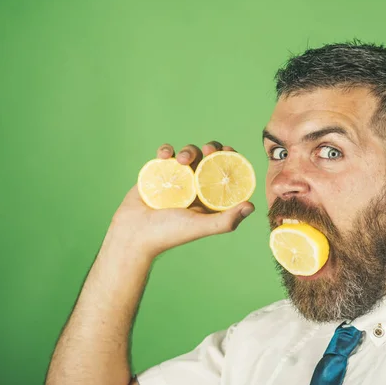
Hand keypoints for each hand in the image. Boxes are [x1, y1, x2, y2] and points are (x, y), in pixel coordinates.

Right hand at [105, 142, 254, 258]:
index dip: (230, 161)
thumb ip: (227, 220)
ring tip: (181, 160)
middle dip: (211, 149)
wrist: (133, 235)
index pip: (225, 175)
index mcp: (209, 199)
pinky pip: (166, 156)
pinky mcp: (158, 173)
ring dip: (189, 151)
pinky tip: (165, 155)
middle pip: (209, 160)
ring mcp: (177, 180)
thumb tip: (251, 205)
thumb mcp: (201, 226)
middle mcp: (195, 188)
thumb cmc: (168, 234)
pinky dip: (166, 151)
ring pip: (189, 155)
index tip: (229, 151)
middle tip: (208, 150)